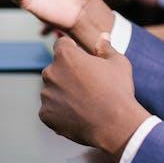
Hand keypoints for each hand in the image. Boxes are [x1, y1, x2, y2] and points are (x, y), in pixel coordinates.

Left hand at [39, 34, 150, 158]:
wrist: (115, 126)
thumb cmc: (118, 91)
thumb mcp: (118, 63)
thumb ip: (106, 48)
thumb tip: (103, 37)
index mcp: (66, 55)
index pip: (62, 44)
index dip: (74, 50)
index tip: (84, 62)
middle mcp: (50, 72)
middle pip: (55, 68)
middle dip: (67, 74)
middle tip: (87, 86)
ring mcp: (46, 95)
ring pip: (52, 90)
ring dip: (63, 93)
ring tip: (84, 103)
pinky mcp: (45, 114)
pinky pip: (50, 109)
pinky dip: (60, 112)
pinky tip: (78, 116)